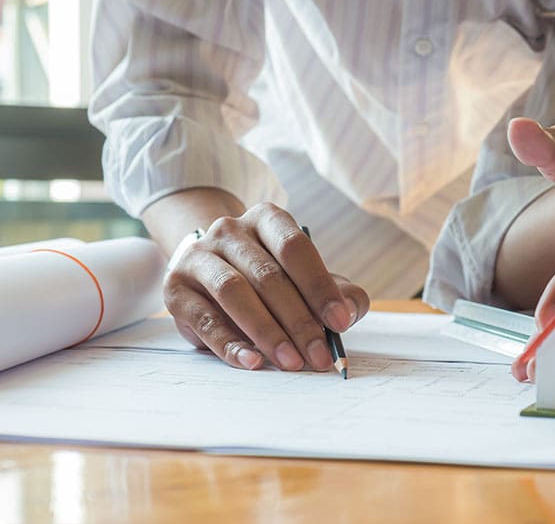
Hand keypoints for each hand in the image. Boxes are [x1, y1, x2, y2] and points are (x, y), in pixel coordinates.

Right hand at [163, 202, 368, 370]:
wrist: (209, 269)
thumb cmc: (267, 275)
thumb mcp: (304, 277)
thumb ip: (336, 290)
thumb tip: (351, 310)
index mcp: (266, 219)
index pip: (295, 248)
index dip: (319, 286)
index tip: (340, 322)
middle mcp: (229, 230)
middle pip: (267, 275)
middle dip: (299, 321)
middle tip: (320, 356)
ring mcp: (199, 257)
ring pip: (234, 293)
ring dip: (267, 332)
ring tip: (291, 362)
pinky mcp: (176, 289)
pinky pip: (205, 320)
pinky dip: (231, 345)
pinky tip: (254, 362)